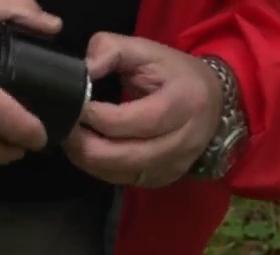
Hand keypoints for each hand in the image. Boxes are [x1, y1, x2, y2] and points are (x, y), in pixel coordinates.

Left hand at [65, 33, 223, 187]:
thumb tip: (84, 71)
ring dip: (89, 159)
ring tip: (72, 139)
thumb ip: (111, 49)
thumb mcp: (146, 49)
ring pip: (122, 173)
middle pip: (125, 155)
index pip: (133, 121)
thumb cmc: (174, 73)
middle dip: (86, 145)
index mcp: (183, 103)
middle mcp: (184, 140)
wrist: (213, 101)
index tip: (75, 106)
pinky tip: (89, 151)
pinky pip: (124, 181)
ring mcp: (175, 165)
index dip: (97, 117)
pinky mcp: (164, 178)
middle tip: (66, 128)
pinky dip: (100, 168)